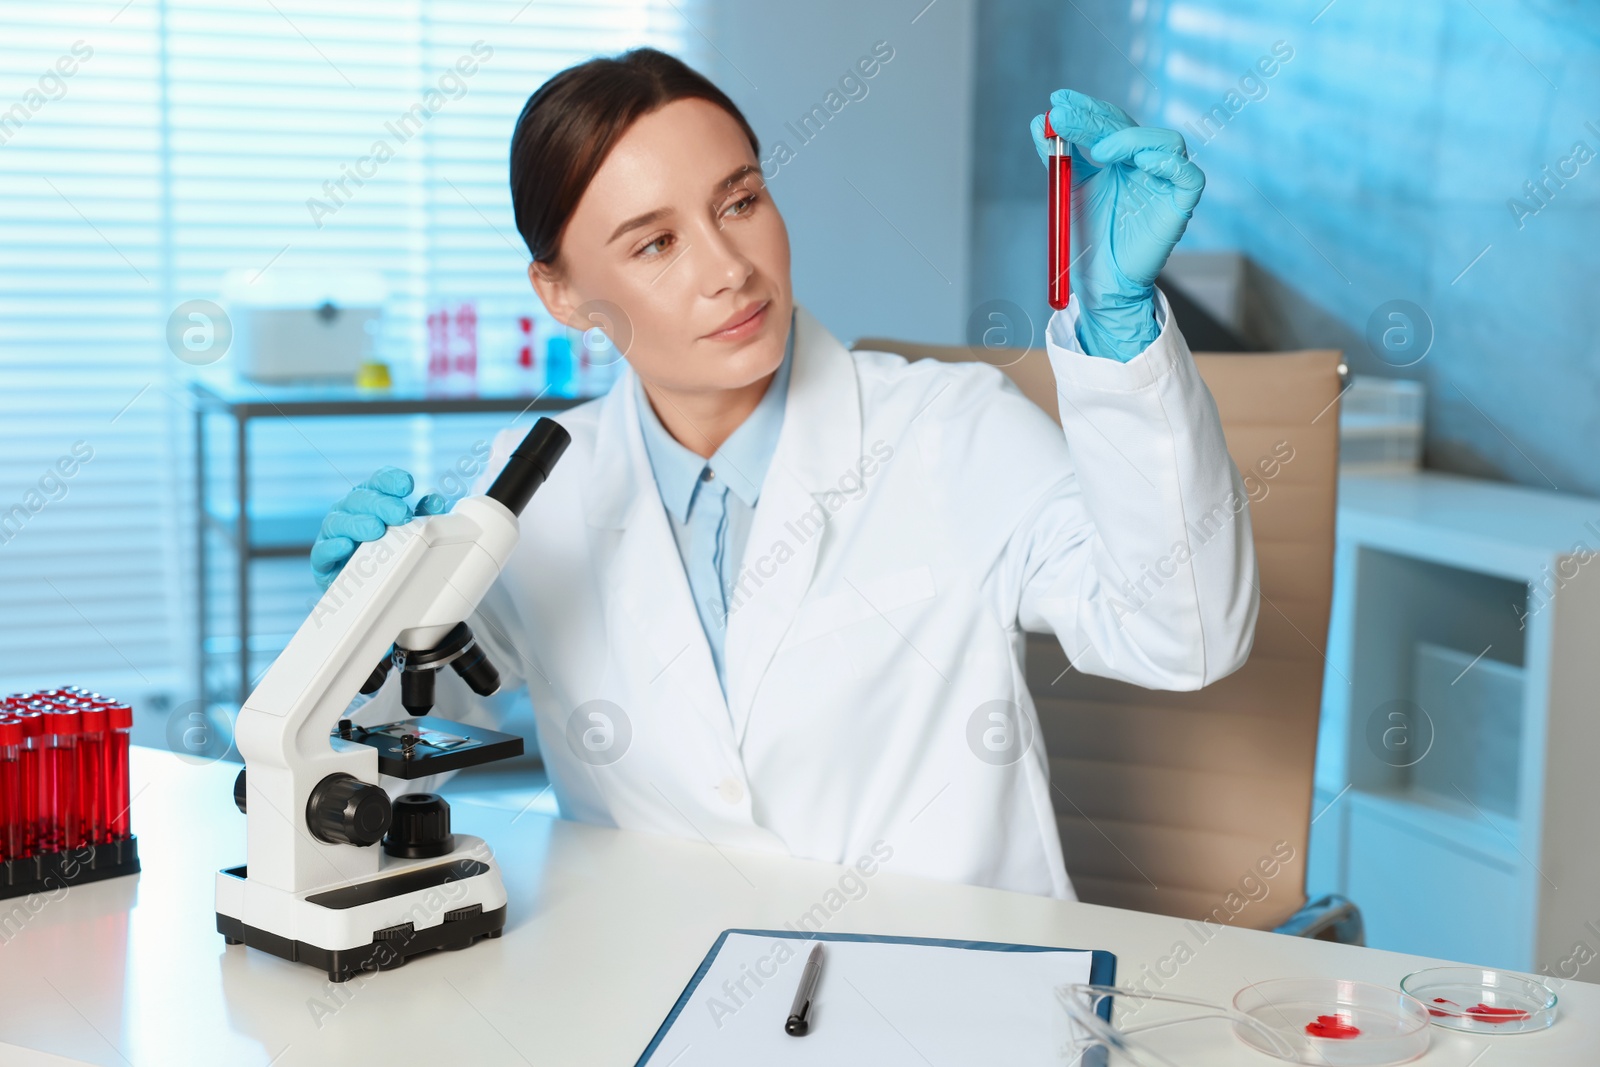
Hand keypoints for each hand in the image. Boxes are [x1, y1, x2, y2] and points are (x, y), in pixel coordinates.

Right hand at [310, 467, 446, 590]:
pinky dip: (332, 547)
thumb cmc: (385, 550)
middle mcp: (348, 510)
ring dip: (358, 524)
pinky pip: (322, 551)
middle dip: (381, 504)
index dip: (391, 480)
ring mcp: (332, 533)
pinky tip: (345, 546)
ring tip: (376, 529)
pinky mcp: (322, 560)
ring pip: (339, 521)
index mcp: (369, 498)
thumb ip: (422, 515)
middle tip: (400, 514)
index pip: (378, 481)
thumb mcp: (408, 530)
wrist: (360, 586)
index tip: (407, 486)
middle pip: (360, 499)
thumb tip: (434, 500)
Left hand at [1030, 88, 1204, 361]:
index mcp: (1125, 158)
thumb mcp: (1069, 189)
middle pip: (1131, 127)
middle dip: (1096, 119)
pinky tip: (1140, 162)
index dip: (1087, 107)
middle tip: (1063, 117)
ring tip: (1099, 152)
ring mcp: (1167, 183)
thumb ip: (1058, 157)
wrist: (1101, 280)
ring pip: (1167, 142)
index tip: (1057, 99)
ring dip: (1132, 139)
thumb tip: (1039, 121)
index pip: (1110, 121)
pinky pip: (1188, 176)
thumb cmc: (1089, 237)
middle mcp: (1149, 164)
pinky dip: (1167, 163)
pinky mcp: (1181, 205)